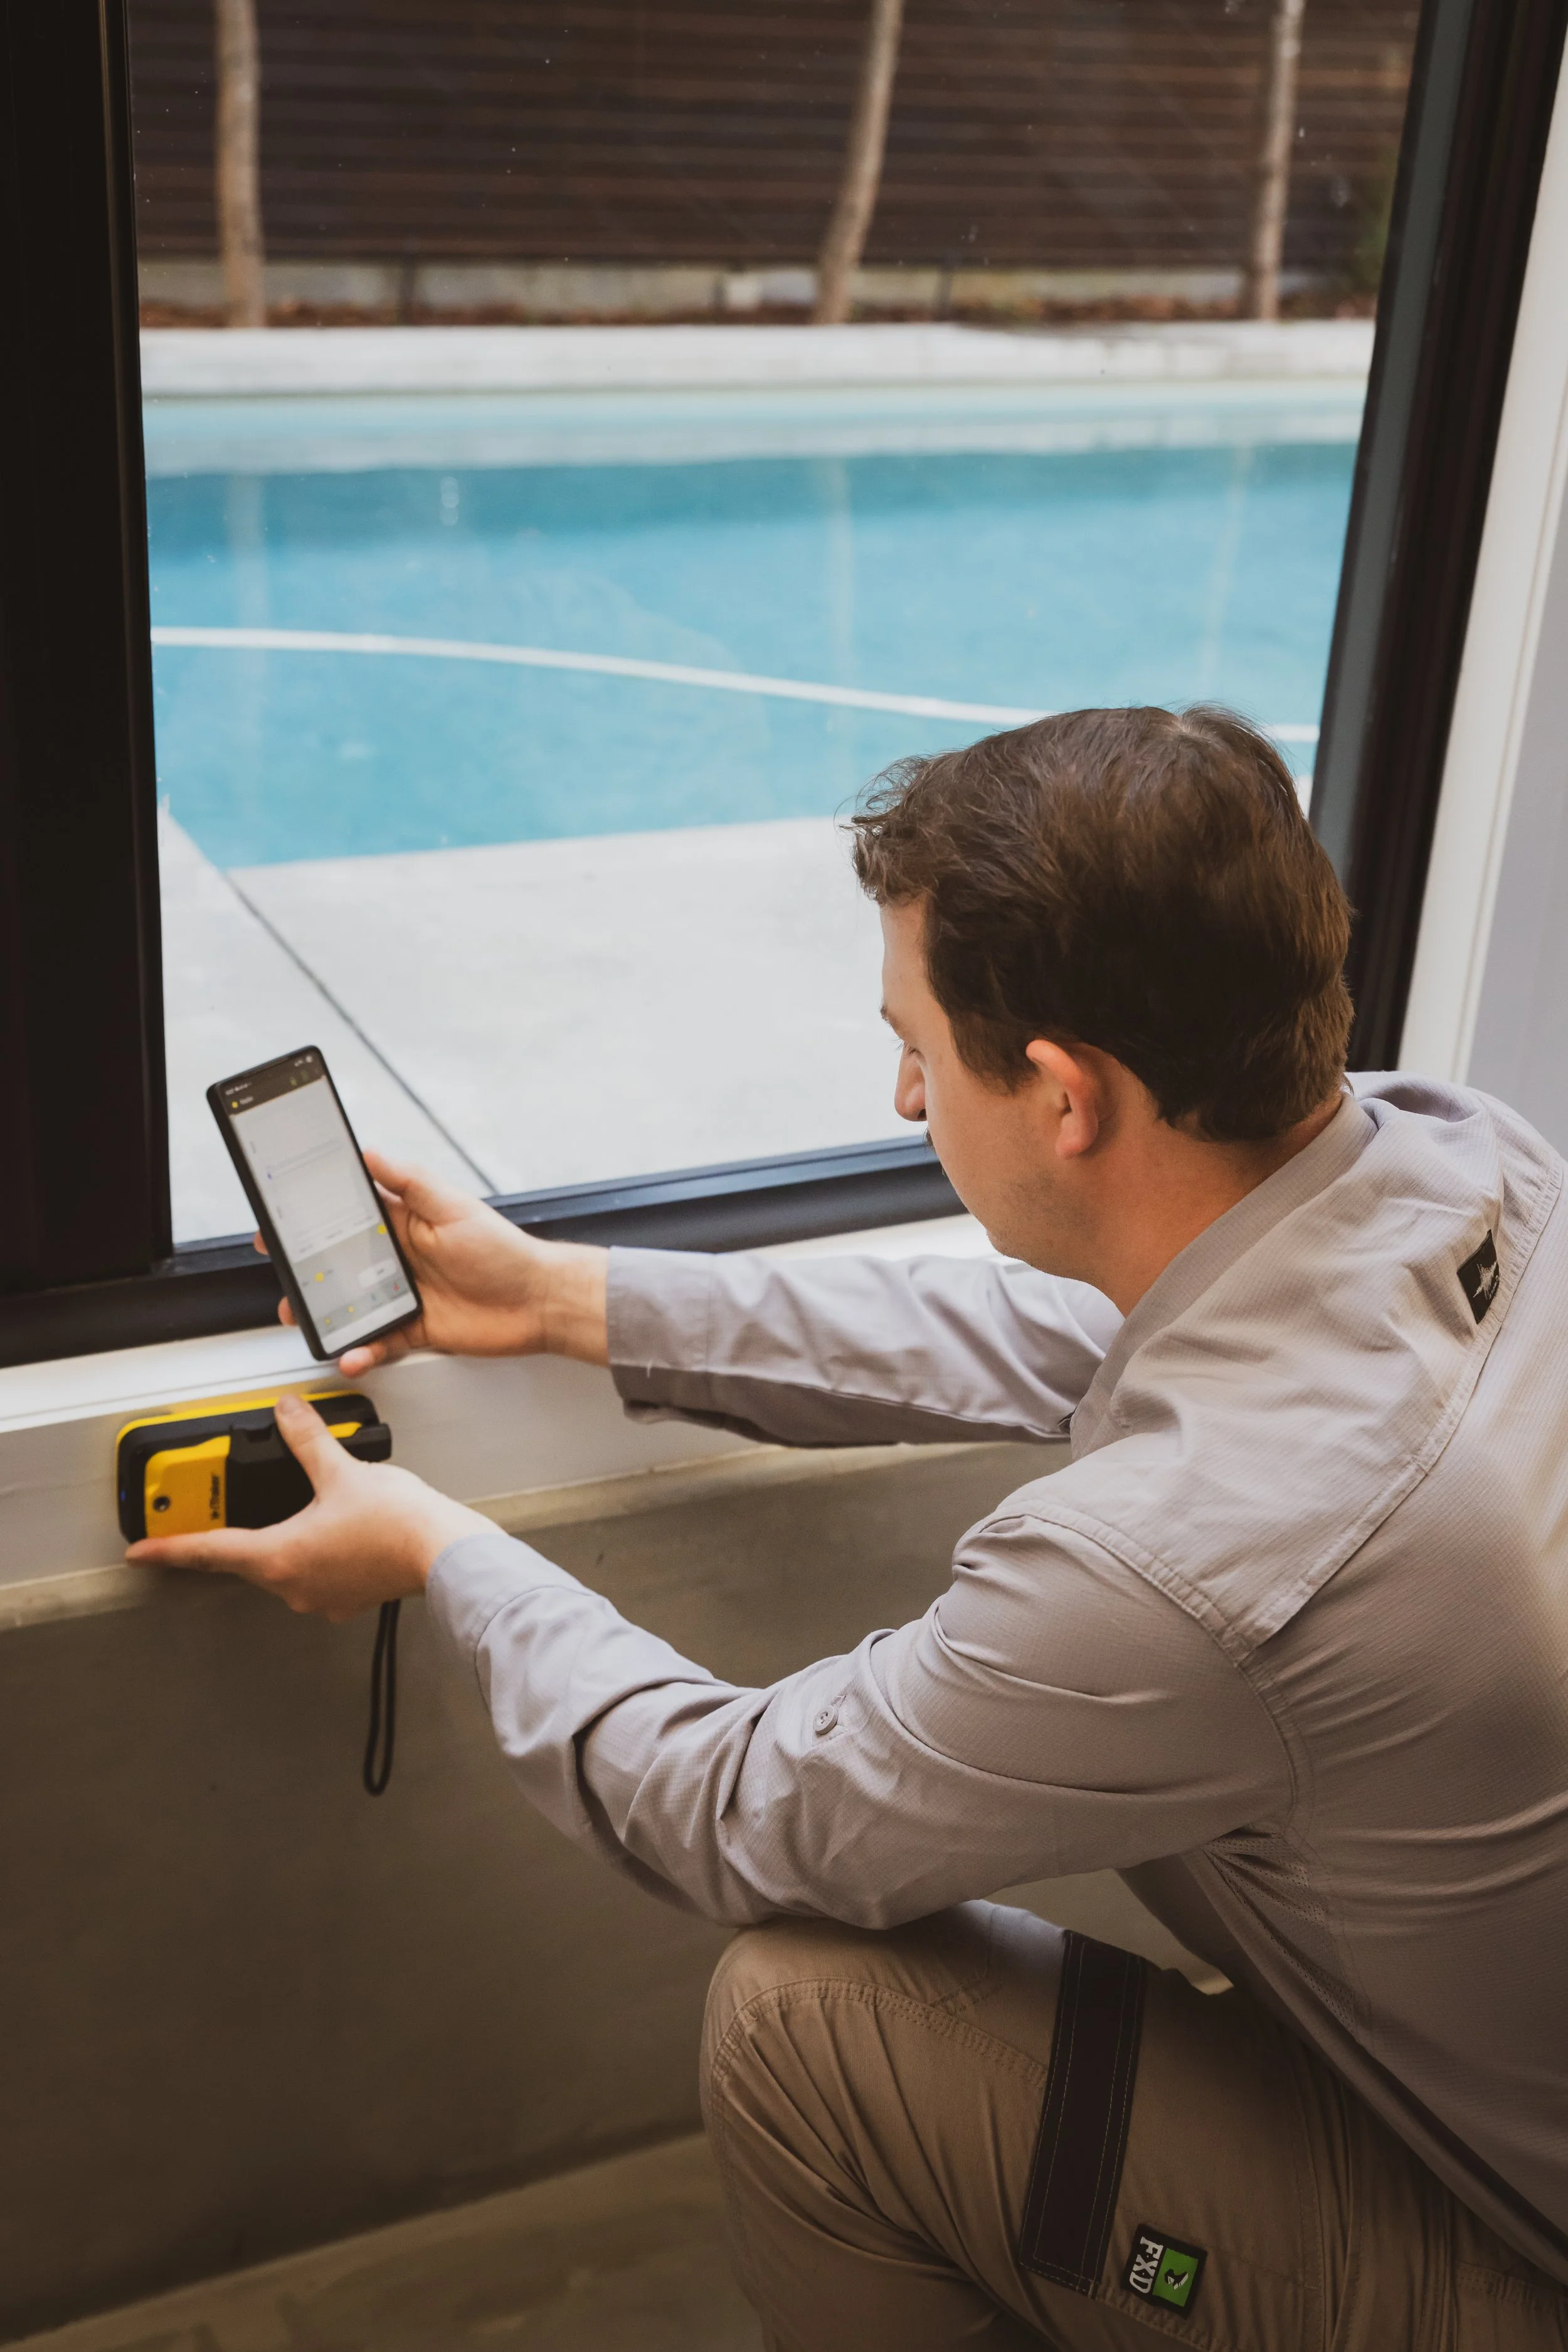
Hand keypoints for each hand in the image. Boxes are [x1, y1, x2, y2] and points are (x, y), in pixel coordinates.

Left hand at [126, 1392, 491, 1619]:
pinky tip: (334, 1527)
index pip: (209, 1552)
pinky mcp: (350, 1595)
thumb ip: (307, 1440)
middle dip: (236, 1533)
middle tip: (221, 1512)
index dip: (169, 1550)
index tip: (141, 1552)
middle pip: (248, 1557)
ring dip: (281, 1539)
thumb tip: (288, 1412)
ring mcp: (323, 1596)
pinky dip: (315, 1550)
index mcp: (281, 1557)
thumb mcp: (343, 1470)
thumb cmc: (398, 1523)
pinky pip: (317, 1572)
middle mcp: (296, 1585)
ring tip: (296, 1509)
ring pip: (284, 1565)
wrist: (447, 1554)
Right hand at [257, 1151, 608, 1374]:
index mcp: (403, 1223)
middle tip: (283, 1279)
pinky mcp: (415, 1330)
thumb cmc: (504, 1250)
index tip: (279, 1223)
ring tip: (303, 1320)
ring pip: (351, 1307)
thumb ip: (410, 1182)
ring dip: (325, 1316)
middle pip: (340, 1266)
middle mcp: (398, 1259)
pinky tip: (352, 1354)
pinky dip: (361, 1351)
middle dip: (306, 1274)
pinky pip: (378, 1343)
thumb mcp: (453, 1207)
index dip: (312, 1220)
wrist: (539, 1302)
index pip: (347, 1216)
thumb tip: (371, 1153)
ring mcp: (404, 1296)